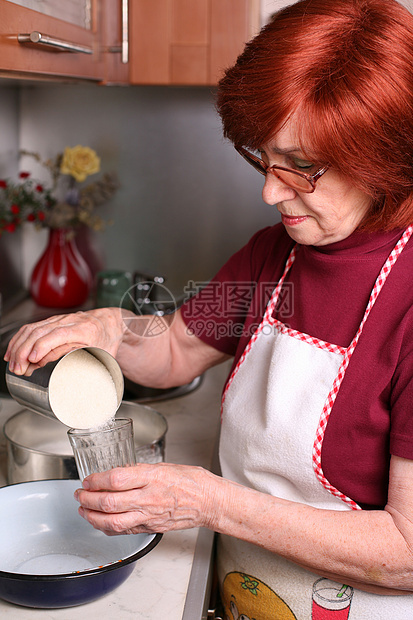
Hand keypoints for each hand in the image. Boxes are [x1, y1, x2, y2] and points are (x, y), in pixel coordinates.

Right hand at [4, 308, 124, 374]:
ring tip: (13, 364)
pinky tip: (13, 351)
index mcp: (85, 329)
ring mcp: (59, 320)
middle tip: (19, 369)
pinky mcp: (52, 322)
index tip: (33, 359)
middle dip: (25, 351)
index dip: (43, 346)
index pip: (59, 334)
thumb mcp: (102, 355)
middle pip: (41, 331)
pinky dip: (19, 339)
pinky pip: (31, 327)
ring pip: (32, 329)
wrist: (111, 322)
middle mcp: (70, 321)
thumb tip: (69, 379)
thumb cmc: (108, 339)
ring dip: (19, 346)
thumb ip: (86, 364)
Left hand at [74, 463, 222, 535]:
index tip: (88, 479)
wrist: (208, 501)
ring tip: (83, 510)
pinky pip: (122, 530)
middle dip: (87, 499)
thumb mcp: (163, 466)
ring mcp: (148, 516)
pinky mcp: (149, 528)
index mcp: (152, 477)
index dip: (96, 480)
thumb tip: (118, 474)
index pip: (116, 480)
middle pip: (109, 502)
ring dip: (91, 517)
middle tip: (80, 494)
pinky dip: (106, 527)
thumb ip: (139, 471)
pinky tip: (100, 522)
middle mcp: (148, 498)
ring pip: (111, 521)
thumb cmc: (190, 481)